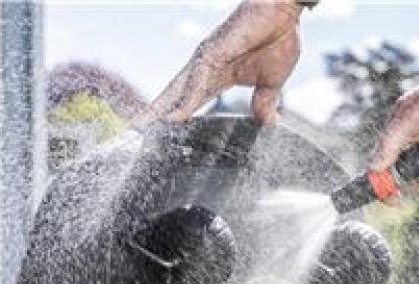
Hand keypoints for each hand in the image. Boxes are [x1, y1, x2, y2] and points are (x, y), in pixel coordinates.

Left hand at [136, 0, 302, 125]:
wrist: (284, 13)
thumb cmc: (278, 39)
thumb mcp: (270, 83)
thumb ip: (264, 102)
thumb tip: (268, 123)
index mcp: (216, 76)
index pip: (188, 102)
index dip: (173, 117)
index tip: (158, 134)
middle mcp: (205, 68)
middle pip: (173, 97)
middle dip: (154, 115)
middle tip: (134, 133)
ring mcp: (207, 60)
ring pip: (178, 90)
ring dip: (163, 111)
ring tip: (146, 130)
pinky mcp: (214, 52)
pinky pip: (197, 82)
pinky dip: (186, 101)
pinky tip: (177, 117)